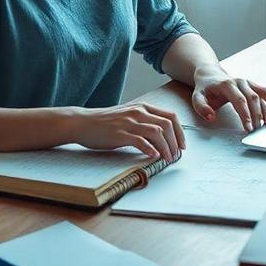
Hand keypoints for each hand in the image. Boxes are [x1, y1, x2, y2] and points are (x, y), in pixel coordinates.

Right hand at [64, 104, 185, 161]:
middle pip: (167, 125)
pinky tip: (153, 156)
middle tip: (176, 156)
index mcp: (143, 107)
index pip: (170, 116)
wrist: (83, 122)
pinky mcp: (120, 134)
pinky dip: (150, 149)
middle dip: (175, 142)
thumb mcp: (128, 116)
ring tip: (168, 158)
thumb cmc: (105, 122)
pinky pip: (140, 141)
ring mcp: (129, 122)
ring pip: (157, 132)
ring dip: (166, 147)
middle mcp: (138, 112)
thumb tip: (162, 137)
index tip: (182, 145)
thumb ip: (144, 121)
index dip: (180, 132)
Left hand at [191, 65, 265, 131]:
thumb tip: (211, 117)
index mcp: (227, 84)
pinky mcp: (253, 86)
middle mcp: (240, 82)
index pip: (239, 100)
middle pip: (252, 99)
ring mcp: (248, 83)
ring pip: (261, 95)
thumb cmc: (205, 88)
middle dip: (256, 115)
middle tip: (257, 130)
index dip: (245, 114)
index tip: (248, 127)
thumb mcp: (197, 97)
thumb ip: (201, 107)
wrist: (210, 75)